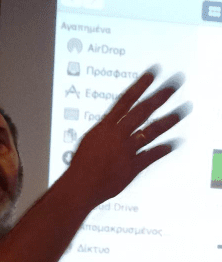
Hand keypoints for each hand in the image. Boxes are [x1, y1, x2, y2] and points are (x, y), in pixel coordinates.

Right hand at [65, 66, 191, 208]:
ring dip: (168, 120)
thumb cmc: (79, 167)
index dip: (140, 86)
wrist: (79, 188)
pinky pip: (150, 157)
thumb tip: (113, 125)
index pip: (125, 100)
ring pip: (150, 132)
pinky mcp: (131, 169)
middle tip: (174, 84)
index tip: (153, 73)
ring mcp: (126, 152)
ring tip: (182, 111)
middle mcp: (117, 136)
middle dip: (160, 96)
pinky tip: (172, 144)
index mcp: (105, 127)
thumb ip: (105, 132)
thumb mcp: (89, 142)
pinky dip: (161, 150)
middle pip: (142, 111)